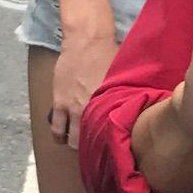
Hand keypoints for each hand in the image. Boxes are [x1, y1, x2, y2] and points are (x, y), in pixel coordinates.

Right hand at [49, 22, 118, 148]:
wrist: (87, 41)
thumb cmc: (110, 58)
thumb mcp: (122, 83)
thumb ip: (124, 101)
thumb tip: (137, 112)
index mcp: (108, 109)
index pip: (109, 138)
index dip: (110, 147)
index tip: (111, 150)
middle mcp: (90, 112)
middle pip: (87, 143)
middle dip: (90, 148)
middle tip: (93, 148)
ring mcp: (72, 108)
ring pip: (67, 139)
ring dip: (71, 142)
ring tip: (75, 142)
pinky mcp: (58, 101)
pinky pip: (55, 126)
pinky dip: (59, 132)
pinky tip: (62, 132)